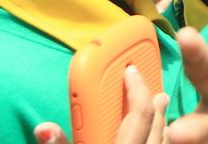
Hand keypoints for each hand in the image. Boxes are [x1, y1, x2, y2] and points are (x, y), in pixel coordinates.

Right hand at [34, 64, 171, 143]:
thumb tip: (44, 127)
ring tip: (156, 100)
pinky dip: (161, 136)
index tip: (129, 70)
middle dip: (150, 98)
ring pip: (164, 137)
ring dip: (160, 116)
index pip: (138, 113)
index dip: (136, 88)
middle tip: (144, 80)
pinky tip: (156, 131)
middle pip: (155, 122)